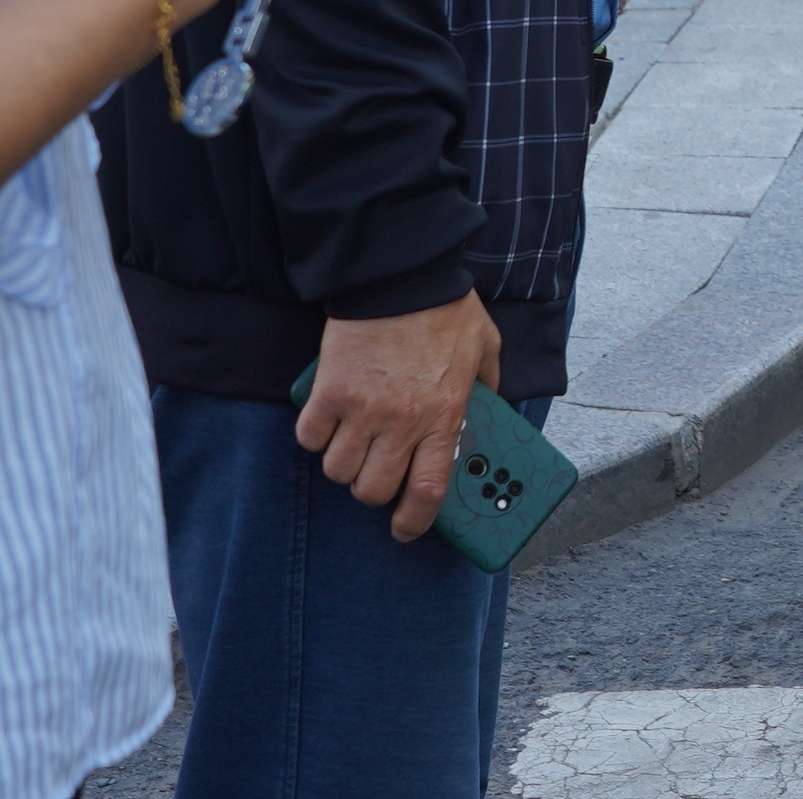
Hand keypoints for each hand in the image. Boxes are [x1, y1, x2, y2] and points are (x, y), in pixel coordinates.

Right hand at [299, 291, 502, 541]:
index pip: (426, 493)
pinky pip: (311, 437)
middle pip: (373, 490)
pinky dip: (316, 437)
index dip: (414, 523)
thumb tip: (491, 407)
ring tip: (354, 444)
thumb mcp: (485, 347)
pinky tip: (329, 421)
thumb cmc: (445, 308)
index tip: (406, 530)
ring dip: (344, 464)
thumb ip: (489, 383)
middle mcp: (402, 421)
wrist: (400, 272)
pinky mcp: (329, 389)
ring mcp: (362, 408)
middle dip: (374, 491)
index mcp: (444, 416)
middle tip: (380, 473)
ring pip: (338, 470)